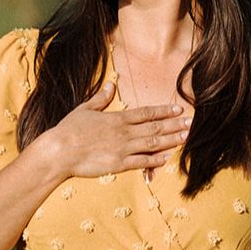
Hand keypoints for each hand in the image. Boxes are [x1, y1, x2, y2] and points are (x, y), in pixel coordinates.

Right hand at [48, 82, 190, 179]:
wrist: (58, 152)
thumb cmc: (68, 130)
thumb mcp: (84, 109)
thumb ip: (100, 98)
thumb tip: (110, 84)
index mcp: (116, 118)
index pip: (145, 113)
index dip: (163, 111)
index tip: (177, 108)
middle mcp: (123, 132)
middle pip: (155, 128)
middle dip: (175, 125)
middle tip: (192, 123)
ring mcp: (122, 149)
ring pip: (153, 144)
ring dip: (171, 140)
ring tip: (186, 137)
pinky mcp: (118, 165)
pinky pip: (142, 162)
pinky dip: (156, 160)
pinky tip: (168, 157)